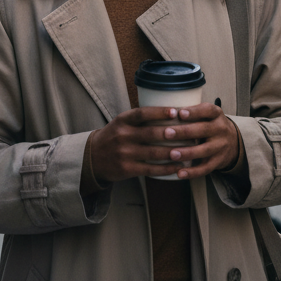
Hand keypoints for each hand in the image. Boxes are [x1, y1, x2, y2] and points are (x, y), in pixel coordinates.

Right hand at [90, 103, 239, 183]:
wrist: (92, 156)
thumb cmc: (115, 136)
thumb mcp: (122, 122)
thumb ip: (141, 119)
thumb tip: (172, 112)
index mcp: (123, 120)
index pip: (142, 113)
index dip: (159, 112)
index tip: (175, 111)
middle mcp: (123, 135)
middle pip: (150, 133)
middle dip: (170, 134)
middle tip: (187, 132)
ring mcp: (124, 153)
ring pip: (152, 153)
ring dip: (171, 153)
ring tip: (186, 151)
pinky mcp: (126, 169)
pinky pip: (149, 169)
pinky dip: (165, 169)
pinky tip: (177, 167)